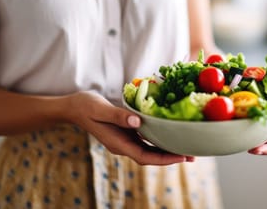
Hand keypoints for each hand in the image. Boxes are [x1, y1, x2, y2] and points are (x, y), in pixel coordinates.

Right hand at [67, 90, 193, 164]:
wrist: (73, 107)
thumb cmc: (85, 106)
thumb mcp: (100, 108)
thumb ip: (118, 116)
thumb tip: (137, 122)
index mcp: (117, 143)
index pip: (144, 156)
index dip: (164, 158)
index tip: (182, 156)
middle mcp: (123, 145)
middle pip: (151, 157)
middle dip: (171, 157)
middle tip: (193, 155)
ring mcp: (125, 140)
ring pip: (150, 150)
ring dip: (168, 150)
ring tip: (188, 148)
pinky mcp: (126, 132)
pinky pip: (146, 140)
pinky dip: (159, 139)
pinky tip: (171, 134)